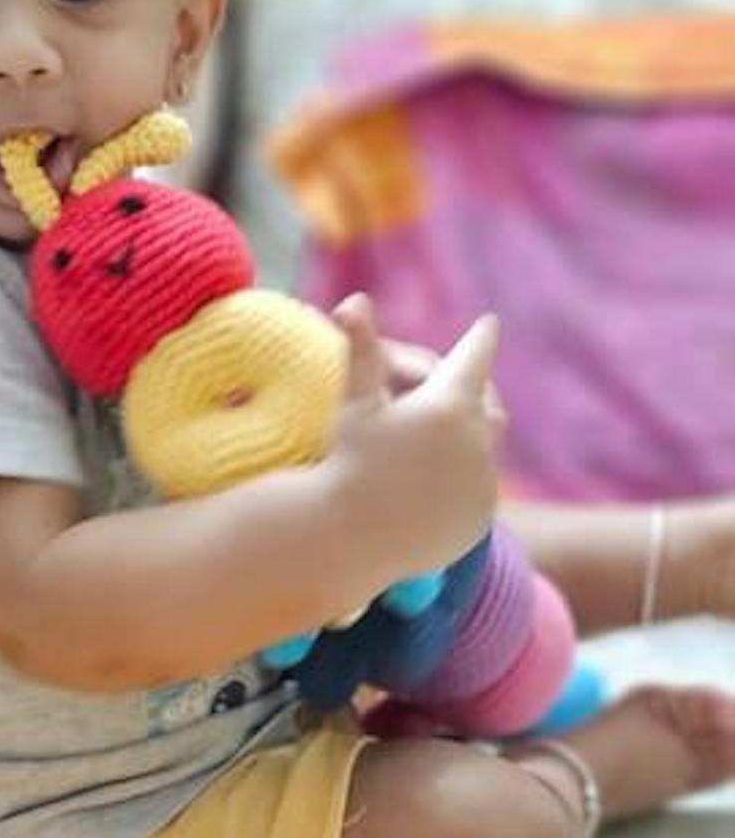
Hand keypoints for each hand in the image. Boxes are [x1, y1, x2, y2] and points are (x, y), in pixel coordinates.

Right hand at [328, 294, 501, 574]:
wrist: (353, 537)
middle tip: (463, 385)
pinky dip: (466, 474)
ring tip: (444, 436)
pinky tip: (439, 478)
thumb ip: (362, 349)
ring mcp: (483, 480)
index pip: (474, 357)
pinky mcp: (482, 514)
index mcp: (450, 404)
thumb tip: (355, 299)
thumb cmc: (349, 461)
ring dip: (469, 435)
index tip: (489, 323)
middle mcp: (477, 439)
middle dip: (474, 391)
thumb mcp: (355, 403)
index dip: (480, 339)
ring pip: (485, 445)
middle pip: (486, 402)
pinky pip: (480, 484)